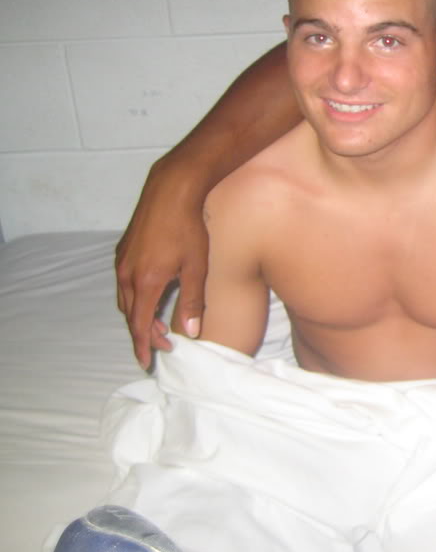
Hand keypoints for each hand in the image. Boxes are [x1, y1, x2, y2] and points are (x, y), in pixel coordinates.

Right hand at [115, 158, 208, 369]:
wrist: (171, 190)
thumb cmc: (189, 228)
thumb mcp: (197, 267)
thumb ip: (192, 301)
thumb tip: (189, 333)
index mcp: (146, 282)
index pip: (139, 324)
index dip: (143, 345)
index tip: (147, 362)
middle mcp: (127, 273)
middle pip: (130, 314)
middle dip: (143, 333)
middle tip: (163, 345)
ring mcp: (122, 260)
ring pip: (125, 299)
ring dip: (138, 315)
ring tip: (156, 325)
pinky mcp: (123, 249)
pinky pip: (123, 282)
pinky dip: (133, 297)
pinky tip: (149, 297)